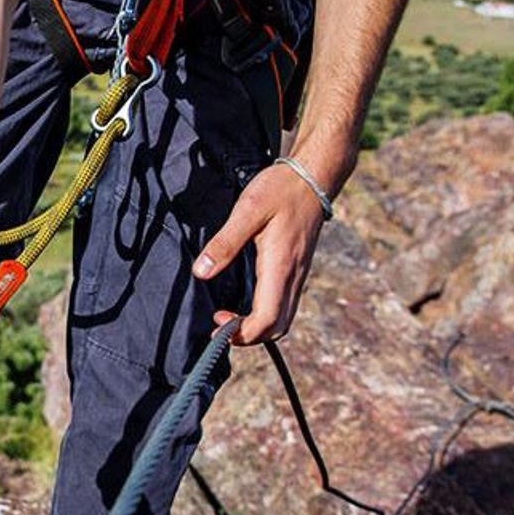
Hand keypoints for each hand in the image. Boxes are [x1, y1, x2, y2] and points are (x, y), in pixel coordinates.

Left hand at [191, 161, 329, 344]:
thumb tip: (201, 272)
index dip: (242, 333)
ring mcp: (298, 275)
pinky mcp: (297, 270)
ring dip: (258, 328)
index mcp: (280, 266)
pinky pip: (285, 305)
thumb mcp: (247, 210)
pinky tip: (247, 304)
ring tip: (229, 319)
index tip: (217, 325)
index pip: (267, 320)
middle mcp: (293, 277)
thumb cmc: (280, 190)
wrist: (312, 178)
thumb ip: (224, 243)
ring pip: (283, 319)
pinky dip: (266, 315)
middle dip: (249, 337)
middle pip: (277, 328)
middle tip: (219, 327)